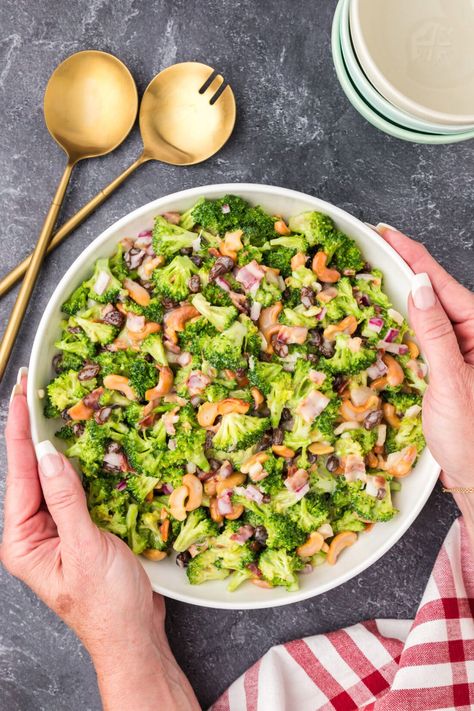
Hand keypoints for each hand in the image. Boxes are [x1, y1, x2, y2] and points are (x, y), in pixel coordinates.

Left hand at [1, 372, 198, 710]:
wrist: (135, 635)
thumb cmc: (107, 605)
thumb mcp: (85, 549)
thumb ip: (66, 499)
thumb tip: (47, 454)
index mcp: (23, 540)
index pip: (19, 473)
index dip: (20, 430)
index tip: (23, 394)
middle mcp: (35, 531)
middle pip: (32, 470)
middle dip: (34, 430)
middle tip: (37, 388)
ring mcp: (59, 529)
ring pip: (56, 476)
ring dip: (61, 443)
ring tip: (59, 405)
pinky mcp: (83, 528)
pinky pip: (79, 488)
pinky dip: (85, 464)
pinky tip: (90, 444)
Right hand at [375, 225, 473, 496]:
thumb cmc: (470, 435)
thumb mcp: (451, 380)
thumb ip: (434, 332)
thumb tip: (417, 286)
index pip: (440, 283)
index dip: (411, 254)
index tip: (385, 232)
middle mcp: (473, 334)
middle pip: (434, 290)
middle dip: (404, 264)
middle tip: (372, 243)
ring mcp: (460, 349)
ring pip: (427, 310)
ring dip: (400, 290)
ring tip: (374, 268)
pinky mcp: (447, 364)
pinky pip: (423, 333)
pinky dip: (402, 319)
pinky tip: (387, 310)